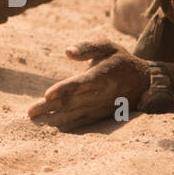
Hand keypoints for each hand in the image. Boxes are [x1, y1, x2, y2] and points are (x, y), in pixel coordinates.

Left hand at [27, 39, 151, 131]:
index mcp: (102, 75)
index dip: (64, 89)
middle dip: (50, 107)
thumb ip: (87, 47)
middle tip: (30, 112)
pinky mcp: (100, 115)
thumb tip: (67, 51)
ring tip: (36, 121)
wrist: (143, 82)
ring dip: (54, 119)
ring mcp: (100, 107)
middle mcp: (101, 93)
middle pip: (72, 101)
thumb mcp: (107, 46)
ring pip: (75, 114)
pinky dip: (68, 126)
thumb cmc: (120, 60)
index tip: (47, 94)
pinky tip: (53, 128)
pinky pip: (82, 122)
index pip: (80, 83)